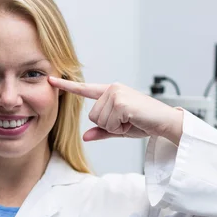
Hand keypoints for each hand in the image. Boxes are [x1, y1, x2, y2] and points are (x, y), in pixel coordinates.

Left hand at [48, 76, 183, 144]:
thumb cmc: (144, 122)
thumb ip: (102, 131)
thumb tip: (85, 136)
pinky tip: (133, 121)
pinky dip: (120, 127)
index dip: (66, 86)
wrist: (165, 122)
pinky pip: (109, 123)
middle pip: (92, 116)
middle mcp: (112, 89)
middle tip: (127, 121)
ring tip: (131, 120)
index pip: (84, 89)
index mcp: (110, 92)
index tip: (50, 80)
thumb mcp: (119, 129)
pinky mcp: (121, 101)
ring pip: (99, 120)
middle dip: (109, 124)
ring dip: (115, 126)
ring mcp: (116, 93)